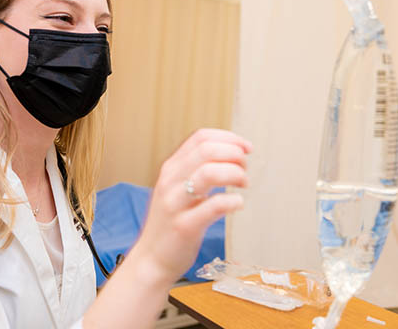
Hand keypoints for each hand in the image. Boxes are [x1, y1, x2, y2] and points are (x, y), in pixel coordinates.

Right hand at [129, 128, 251, 283]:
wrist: (151, 260)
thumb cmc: (171, 224)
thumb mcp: (177, 189)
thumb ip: (196, 171)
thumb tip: (231, 155)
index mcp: (171, 169)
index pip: (201, 137)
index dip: (229, 138)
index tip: (246, 147)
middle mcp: (170, 181)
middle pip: (207, 150)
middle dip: (234, 154)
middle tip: (245, 168)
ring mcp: (175, 203)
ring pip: (209, 172)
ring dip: (234, 173)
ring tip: (243, 184)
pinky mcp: (184, 226)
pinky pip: (213, 206)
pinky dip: (232, 201)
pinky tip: (238, 204)